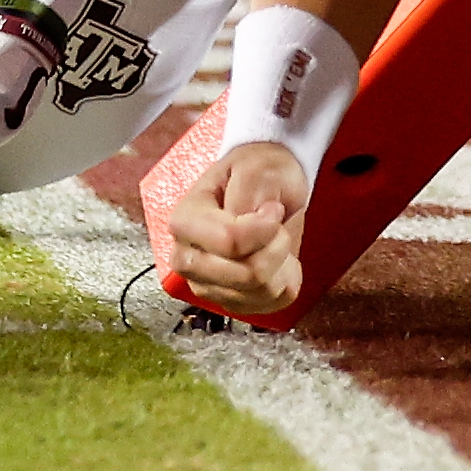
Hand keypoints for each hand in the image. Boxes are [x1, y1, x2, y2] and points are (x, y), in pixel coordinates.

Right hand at [159, 141, 311, 320]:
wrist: (264, 188)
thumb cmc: (256, 174)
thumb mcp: (256, 167)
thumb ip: (250, 189)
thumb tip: (249, 222)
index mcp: (184, 220)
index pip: (229, 242)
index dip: (264, 228)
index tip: (272, 209)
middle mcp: (188, 258)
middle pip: (246, 274)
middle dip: (276, 247)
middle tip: (276, 224)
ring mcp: (208, 284)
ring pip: (261, 290)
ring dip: (282, 261)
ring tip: (276, 237)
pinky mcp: (231, 301)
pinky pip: (273, 302)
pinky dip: (286, 279)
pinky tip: (276, 258)